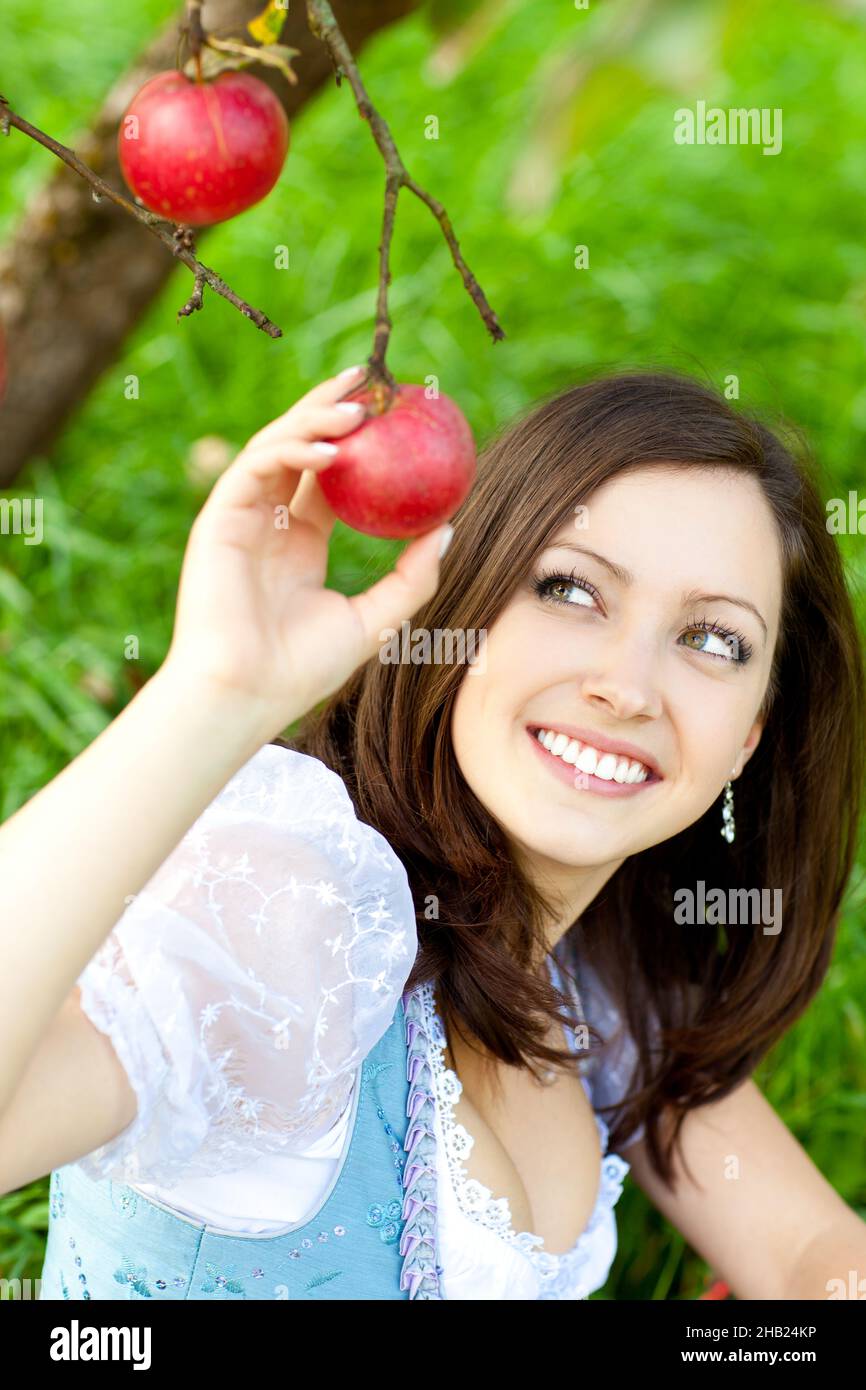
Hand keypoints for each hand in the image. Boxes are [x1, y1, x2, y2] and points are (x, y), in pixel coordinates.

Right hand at [161, 367, 452, 735]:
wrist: (247, 695)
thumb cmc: (303, 669)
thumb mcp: (375, 621)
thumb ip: (411, 577)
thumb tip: (450, 529)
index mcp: (301, 542)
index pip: (330, 476)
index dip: (358, 440)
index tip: (395, 412)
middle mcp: (270, 523)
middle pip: (301, 448)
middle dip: (331, 407)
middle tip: (370, 377)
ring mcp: (242, 518)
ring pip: (276, 447)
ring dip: (313, 420)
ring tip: (356, 407)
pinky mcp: (218, 520)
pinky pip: (256, 470)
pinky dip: (290, 453)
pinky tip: (329, 452)